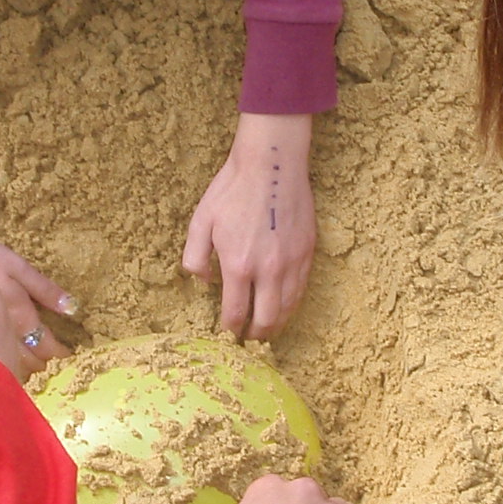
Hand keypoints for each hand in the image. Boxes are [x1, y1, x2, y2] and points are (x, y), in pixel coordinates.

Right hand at [0, 224, 73, 370]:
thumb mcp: (17, 267)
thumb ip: (44, 289)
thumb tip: (71, 308)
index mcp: (21, 316)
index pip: (45, 345)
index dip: (57, 352)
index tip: (65, 354)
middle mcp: (6, 333)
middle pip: (29, 359)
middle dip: (41, 361)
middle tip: (47, 358)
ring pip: (10, 363)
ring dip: (23, 365)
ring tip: (29, 363)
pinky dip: (2, 362)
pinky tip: (3, 360)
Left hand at [182, 113, 315, 338]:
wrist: (271, 164)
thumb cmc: (232, 189)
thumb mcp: (200, 221)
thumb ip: (194, 257)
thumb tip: (205, 281)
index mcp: (238, 265)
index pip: (235, 314)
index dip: (230, 330)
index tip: (227, 334)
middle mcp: (268, 270)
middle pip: (266, 320)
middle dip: (255, 335)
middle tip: (248, 339)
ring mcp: (292, 263)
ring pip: (287, 309)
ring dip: (276, 323)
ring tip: (266, 328)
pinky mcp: (308, 252)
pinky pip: (301, 290)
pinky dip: (291, 304)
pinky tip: (282, 305)